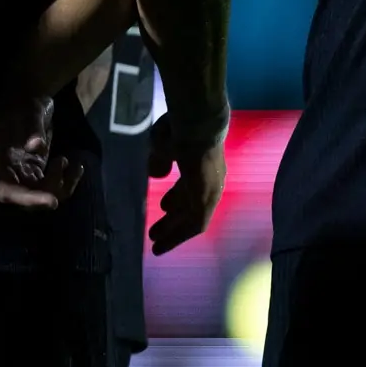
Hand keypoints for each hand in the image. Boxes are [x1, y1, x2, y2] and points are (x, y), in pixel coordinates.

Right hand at [0, 93, 81, 210]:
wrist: (30, 95)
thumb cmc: (25, 100)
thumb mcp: (29, 110)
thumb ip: (31, 128)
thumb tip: (36, 146)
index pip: (7, 191)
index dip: (28, 200)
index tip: (52, 201)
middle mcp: (5, 172)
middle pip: (25, 199)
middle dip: (49, 195)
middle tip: (69, 175)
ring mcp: (21, 174)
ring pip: (40, 196)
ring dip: (62, 187)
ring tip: (74, 165)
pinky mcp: (35, 173)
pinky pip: (50, 187)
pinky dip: (66, 182)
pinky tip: (76, 166)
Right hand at [149, 115, 227, 252]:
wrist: (194, 123)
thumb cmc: (178, 128)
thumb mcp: (163, 145)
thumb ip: (160, 160)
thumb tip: (157, 174)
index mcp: (201, 165)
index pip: (191, 189)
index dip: (176, 200)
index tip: (163, 210)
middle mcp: (211, 180)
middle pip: (192, 206)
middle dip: (173, 221)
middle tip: (155, 233)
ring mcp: (211, 189)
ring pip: (194, 219)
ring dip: (174, 232)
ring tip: (156, 243)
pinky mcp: (207, 198)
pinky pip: (196, 224)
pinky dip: (179, 235)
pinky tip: (163, 243)